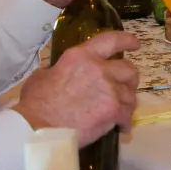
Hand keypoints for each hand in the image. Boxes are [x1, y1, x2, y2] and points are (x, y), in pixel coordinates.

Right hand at [14, 30, 139, 140]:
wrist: (38, 129)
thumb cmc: (35, 103)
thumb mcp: (42, 75)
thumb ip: (59, 69)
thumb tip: (59, 73)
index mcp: (81, 56)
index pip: (111, 41)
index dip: (126, 40)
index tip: (135, 44)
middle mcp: (100, 69)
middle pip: (128, 69)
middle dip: (129, 78)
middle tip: (124, 86)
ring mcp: (109, 90)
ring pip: (131, 93)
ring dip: (126, 101)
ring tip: (120, 110)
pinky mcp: (113, 110)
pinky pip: (128, 114)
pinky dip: (125, 121)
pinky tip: (121, 126)